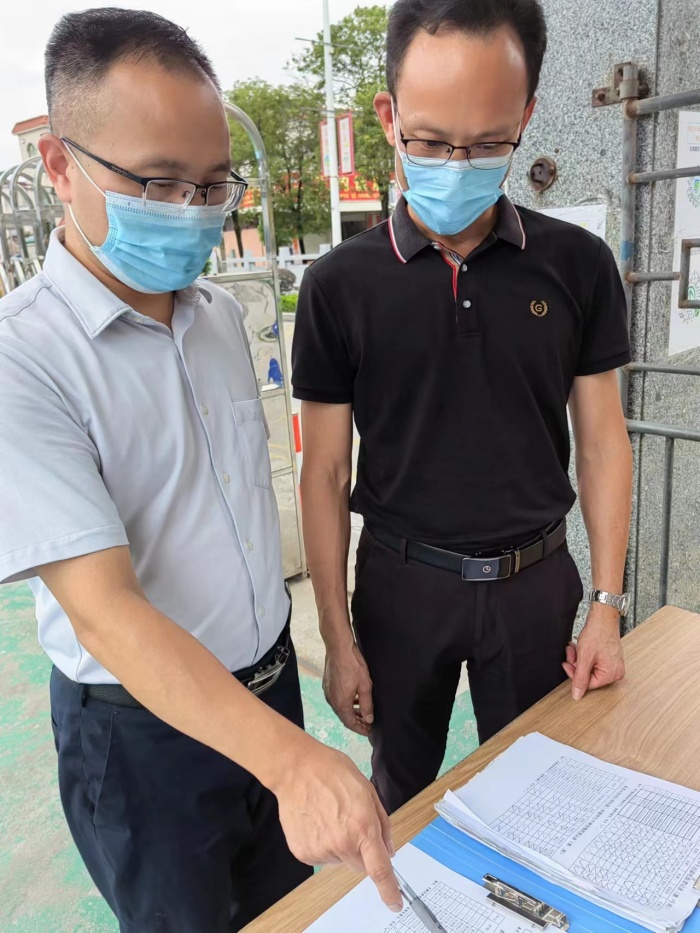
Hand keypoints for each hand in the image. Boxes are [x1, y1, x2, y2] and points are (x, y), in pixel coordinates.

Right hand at [274, 740, 401, 911]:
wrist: (297, 769)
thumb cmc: (333, 772)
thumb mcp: (367, 790)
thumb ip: (382, 823)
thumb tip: (388, 849)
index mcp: (363, 827)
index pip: (379, 869)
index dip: (389, 890)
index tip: (395, 903)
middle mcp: (342, 843)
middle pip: (360, 864)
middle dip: (361, 849)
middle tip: (350, 822)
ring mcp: (321, 850)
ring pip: (340, 860)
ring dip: (340, 845)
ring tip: (329, 816)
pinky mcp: (303, 852)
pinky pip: (321, 857)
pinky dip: (322, 844)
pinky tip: (317, 821)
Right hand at [323, 642, 373, 735]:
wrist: (339, 647)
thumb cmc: (352, 664)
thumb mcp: (365, 686)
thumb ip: (366, 705)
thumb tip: (369, 718)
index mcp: (341, 703)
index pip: (350, 723)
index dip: (360, 729)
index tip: (369, 730)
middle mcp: (332, 700)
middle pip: (344, 717)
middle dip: (357, 721)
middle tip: (368, 722)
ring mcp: (328, 692)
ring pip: (340, 708)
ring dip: (351, 711)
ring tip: (363, 710)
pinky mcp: (327, 684)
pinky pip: (337, 699)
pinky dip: (346, 702)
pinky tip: (354, 697)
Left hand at [562, 604, 624, 699]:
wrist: (603, 616)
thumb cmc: (597, 634)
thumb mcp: (584, 658)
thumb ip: (580, 678)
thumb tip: (577, 695)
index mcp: (611, 675)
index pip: (588, 684)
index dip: (574, 674)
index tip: (567, 664)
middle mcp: (615, 671)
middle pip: (588, 675)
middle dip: (576, 664)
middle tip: (570, 654)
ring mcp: (613, 664)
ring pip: (589, 667)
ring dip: (579, 658)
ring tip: (574, 648)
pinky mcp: (610, 657)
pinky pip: (594, 661)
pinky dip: (585, 654)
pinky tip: (580, 646)